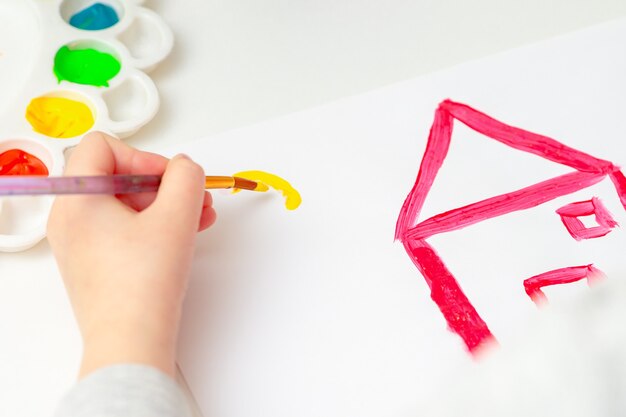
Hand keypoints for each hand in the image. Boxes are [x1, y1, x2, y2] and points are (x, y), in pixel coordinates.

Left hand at [47, 132, 215, 377]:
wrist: (131, 342)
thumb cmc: (143, 287)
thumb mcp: (176, 216)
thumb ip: (186, 177)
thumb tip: (184, 167)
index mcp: (76, 199)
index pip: (103, 147)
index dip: (144, 157)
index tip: (170, 180)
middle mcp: (70, 218)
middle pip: (117, 175)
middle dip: (163, 184)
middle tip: (193, 198)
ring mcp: (80, 243)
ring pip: (125, 204)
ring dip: (165, 205)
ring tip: (199, 218)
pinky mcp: (95, 262)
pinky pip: (124, 229)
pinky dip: (154, 226)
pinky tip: (184, 235)